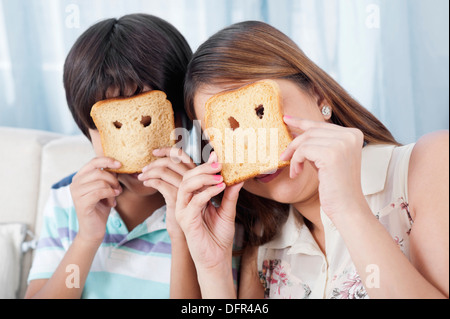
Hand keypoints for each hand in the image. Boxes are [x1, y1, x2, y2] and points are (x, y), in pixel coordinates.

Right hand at [70, 157, 121, 243]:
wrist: (94, 229)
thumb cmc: (100, 207)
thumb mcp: (106, 188)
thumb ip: (108, 177)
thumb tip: (116, 166)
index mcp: (80, 177)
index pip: (93, 162)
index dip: (107, 160)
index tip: (120, 164)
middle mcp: (75, 183)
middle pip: (99, 172)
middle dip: (113, 180)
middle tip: (118, 189)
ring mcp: (76, 193)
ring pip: (100, 182)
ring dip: (112, 190)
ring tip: (114, 197)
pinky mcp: (81, 203)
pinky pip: (99, 192)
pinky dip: (110, 196)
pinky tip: (112, 202)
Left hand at [138, 147, 195, 238]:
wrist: (186, 232)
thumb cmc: (182, 210)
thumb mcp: (180, 190)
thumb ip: (175, 176)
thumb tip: (159, 164)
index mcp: (195, 173)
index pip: (181, 154)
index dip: (167, 150)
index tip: (154, 152)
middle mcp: (193, 178)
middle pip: (171, 161)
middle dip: (154, 163)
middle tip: (144, 169)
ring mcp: (186, 188)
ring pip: (164, 171)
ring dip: (149, 172)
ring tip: (141, 177)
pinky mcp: (177, 198)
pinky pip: (161, 183)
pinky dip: (150, 181)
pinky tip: (146, 184)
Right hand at [175, 152, 243, 271]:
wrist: (216, 259)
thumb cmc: (219, 237)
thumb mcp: (227, 211)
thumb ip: (230, 194)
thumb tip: (239, 178)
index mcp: (193, 198)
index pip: (194, 176)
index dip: (204, 164)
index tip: (217, 155)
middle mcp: (185, 202)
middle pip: (187, 176)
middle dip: (203, 168)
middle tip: (219, 164)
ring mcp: (183, 211)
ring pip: (187, 185)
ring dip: (204, 177)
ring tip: (220, 176)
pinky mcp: (186, 220)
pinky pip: (195, 200)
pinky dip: (207, 192)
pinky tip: (220, 188)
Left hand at [280, 117, 365, 220]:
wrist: (347, 207)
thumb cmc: (335, 186)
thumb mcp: (326, 159)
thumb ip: (316, 144)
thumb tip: (296, 129)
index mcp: (353, 134)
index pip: (321, 124)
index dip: (301, 122)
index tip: (286, 119)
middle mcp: (350, 135)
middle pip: (311, 131)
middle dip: (294, 144)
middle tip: (283, 156)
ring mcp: (342, 143)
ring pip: (305, 140)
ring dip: (294, 156)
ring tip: (294, 170)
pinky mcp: (331, 154)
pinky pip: (303, 151)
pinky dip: (296, 162)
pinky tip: (296, 173)